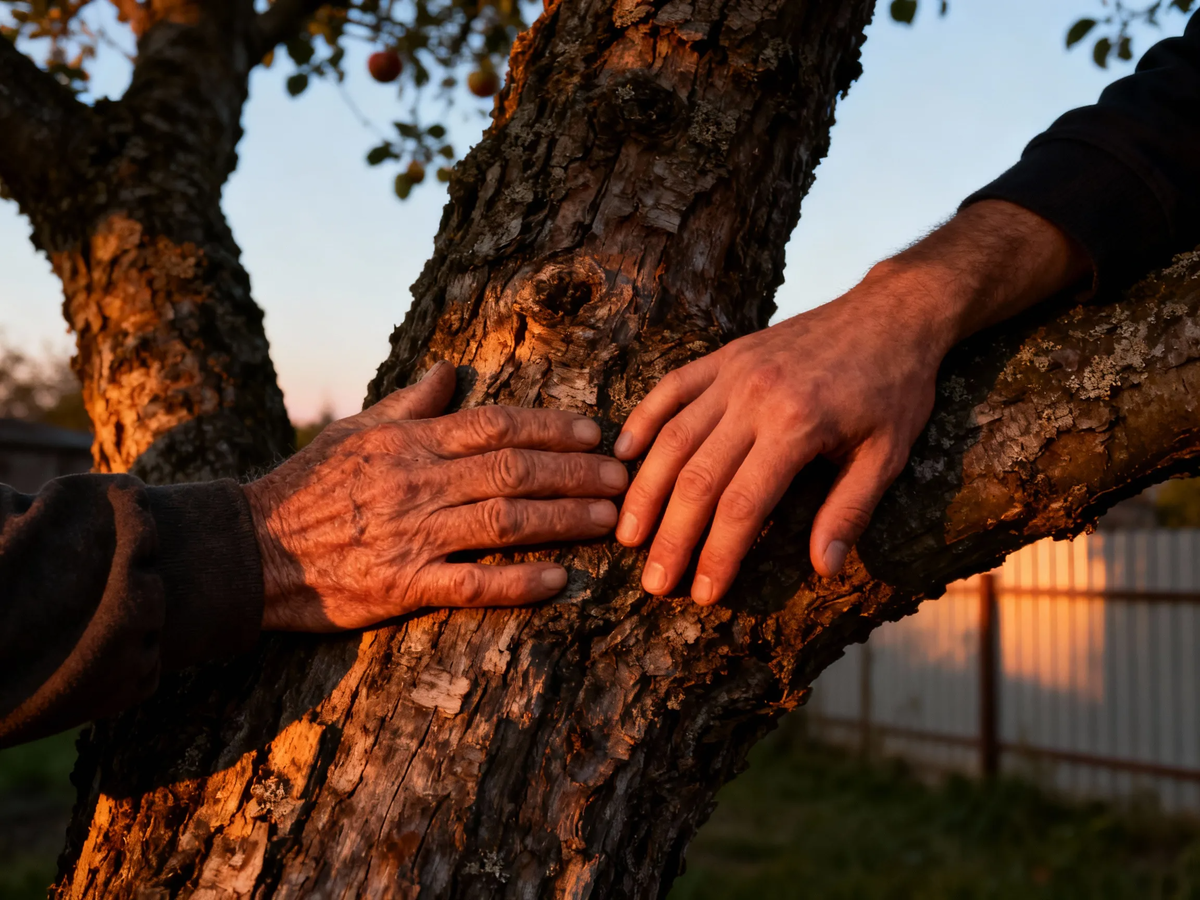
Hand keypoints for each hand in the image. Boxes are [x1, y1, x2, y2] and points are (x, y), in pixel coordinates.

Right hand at [244, 360, 627, 630]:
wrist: (252, 549)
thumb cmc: (309, 486)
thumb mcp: (357, 430)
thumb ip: (410, 403)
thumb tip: (451, 370)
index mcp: (411, 443)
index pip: (496, 425)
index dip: (552, 426)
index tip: (596, 431)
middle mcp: (420, 484)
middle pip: (514, 471)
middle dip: (576, 472)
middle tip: (622, 477)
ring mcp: (413, 536)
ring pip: (505, 522)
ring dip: (564, 520)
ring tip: (610, 520)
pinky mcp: (402, 586)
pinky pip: (471, 585)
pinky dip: (517, 583)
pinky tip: (559, 581)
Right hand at [614, 281, 945, 603]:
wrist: (892, 313)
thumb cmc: (895, 389)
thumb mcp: (889, 454)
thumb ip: (851, 510)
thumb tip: (824, 567)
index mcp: (798, 425)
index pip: (743, 505)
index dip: (718, 554)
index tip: (702, 594)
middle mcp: (756, 397)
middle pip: (697, 478)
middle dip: (672, 537)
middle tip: (654, 582)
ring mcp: (734, 372)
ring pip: (673, 437)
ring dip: (646, 490)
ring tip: (627, 535)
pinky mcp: (725, 355)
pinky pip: (672, 388)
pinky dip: (643, 419)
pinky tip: (622, 454)